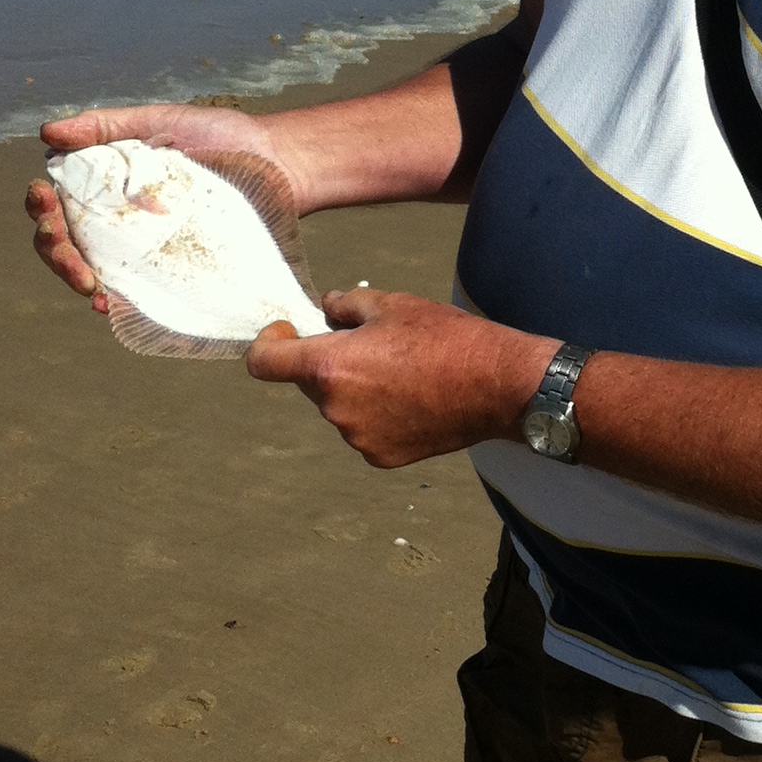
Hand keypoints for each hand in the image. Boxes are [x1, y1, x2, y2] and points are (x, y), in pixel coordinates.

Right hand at [24, 101, 294, 309]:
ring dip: (74, 276)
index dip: (41, 204)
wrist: (278, 164)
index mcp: (103, 183)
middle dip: (52, 246)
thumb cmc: (219, 136)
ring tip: (83, 280)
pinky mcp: (167, 273)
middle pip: (64, 240)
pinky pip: (132, 293)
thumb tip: (46, 134)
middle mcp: (114, 219)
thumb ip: (105, 126)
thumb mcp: (159, 121)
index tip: (43, 200)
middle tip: (60, 244)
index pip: (56, 200)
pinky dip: (114, 301)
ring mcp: (139, 249)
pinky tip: (107, 303)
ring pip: (90, 269)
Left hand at [248, 287, 558, 468]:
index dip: (269, 343)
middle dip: (329, 362)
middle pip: (310, 382)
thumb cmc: (446, 339)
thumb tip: (325, 309)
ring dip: (355, 389)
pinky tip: (412, 399)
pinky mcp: (380, 456)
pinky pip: (363, 429)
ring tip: (403, 373)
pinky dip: (377, 414)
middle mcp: (334, 408)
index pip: (264, 362)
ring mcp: (357, 437)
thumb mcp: (393, 305)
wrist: (497, 386)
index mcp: (329, 366)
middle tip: (374, 346)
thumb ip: (346, 305)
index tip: (289, 331)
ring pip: (339, 407)